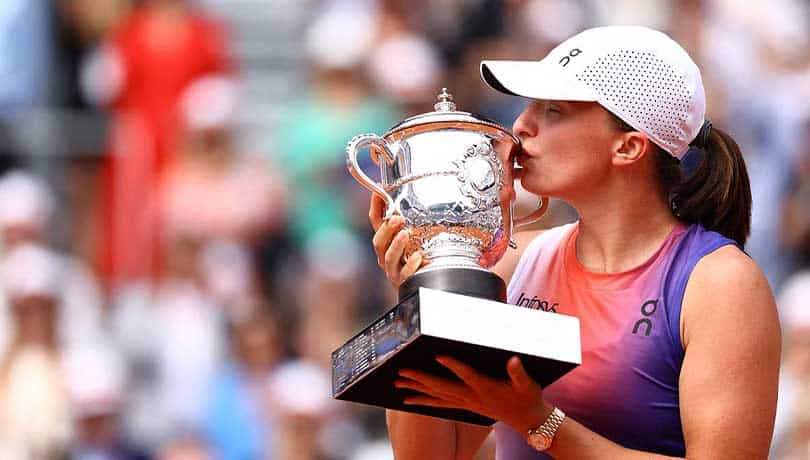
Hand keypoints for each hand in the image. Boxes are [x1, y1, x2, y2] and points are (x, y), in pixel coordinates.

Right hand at [369, 194, 424, 287]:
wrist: (423, 288)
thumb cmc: (420, 259)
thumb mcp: (417, 237)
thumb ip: (417, 221)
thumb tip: (429, 195)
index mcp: (386, 242)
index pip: (376, 221)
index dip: (376, 206)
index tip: (379, 190)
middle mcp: (386, 256)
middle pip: (378, 241)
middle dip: (386, 229)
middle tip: (397, 218)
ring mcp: (393, 271)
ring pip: (388, 257)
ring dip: (396, 244)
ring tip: (405, 234)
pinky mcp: (403, 283)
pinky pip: (405, 275)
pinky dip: (410, 266)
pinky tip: (418, 257)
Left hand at [395, 355, 552, 434]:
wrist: (528, 420)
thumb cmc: (527, 398)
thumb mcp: (527, 384)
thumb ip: (519, 372)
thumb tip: (514, 361)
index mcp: (485, 388)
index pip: (467, 375)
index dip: (454, 366)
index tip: (439, 356)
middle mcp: (472, 397)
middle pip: (442, 387)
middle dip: (421, 379)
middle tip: (402, 371)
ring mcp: (466, 403)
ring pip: (437, 396)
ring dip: (416, 389)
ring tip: (398, 383)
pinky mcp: (464, 406)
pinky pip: (439, 405)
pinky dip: (423, 402)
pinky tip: (409, 401)